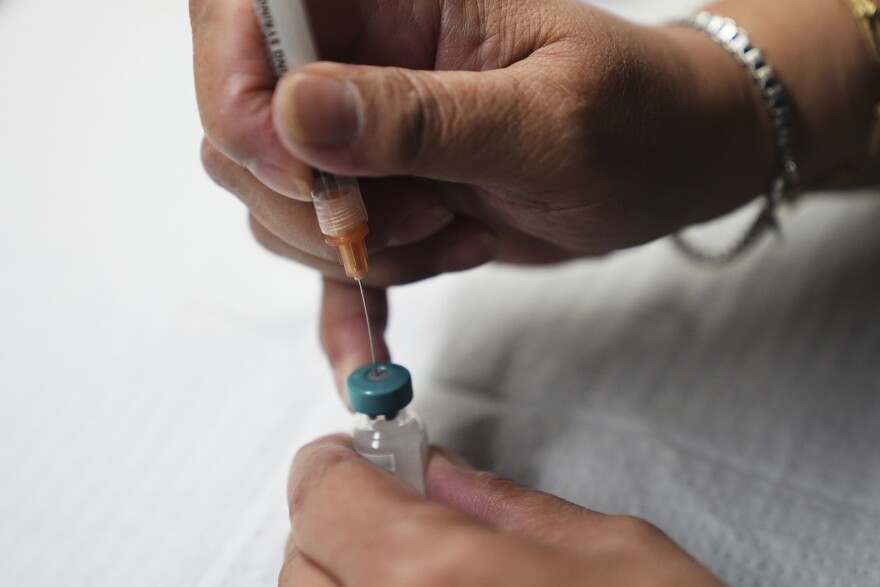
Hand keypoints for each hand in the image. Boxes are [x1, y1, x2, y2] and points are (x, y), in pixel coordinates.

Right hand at [191, 0, 774, 390]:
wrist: (669, 162)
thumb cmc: (639, 116)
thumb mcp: (545, 120)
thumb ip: (420, 117)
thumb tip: (292, 109)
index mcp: (397, 0)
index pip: (249, 13)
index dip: (235, 91)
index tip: (296, 169)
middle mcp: (366, 60)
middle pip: (246, 128)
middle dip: (313, 199)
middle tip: (419, 214)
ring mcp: (368, 137)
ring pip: (280, 206)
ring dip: (357, 252)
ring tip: (456, 234)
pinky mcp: (385, 198)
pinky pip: (326, 259)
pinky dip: (346, 308)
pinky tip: (370, 352)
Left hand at [280, 435, 722, 585]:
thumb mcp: (611, 553)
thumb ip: (505, 504)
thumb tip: (443, 475)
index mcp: (431, 578)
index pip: (322, 493)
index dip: (337, 464)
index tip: (359, 455)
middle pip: (301, 560)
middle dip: (340, 523)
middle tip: (396, 512)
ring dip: (345, 580)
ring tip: (417, 569)